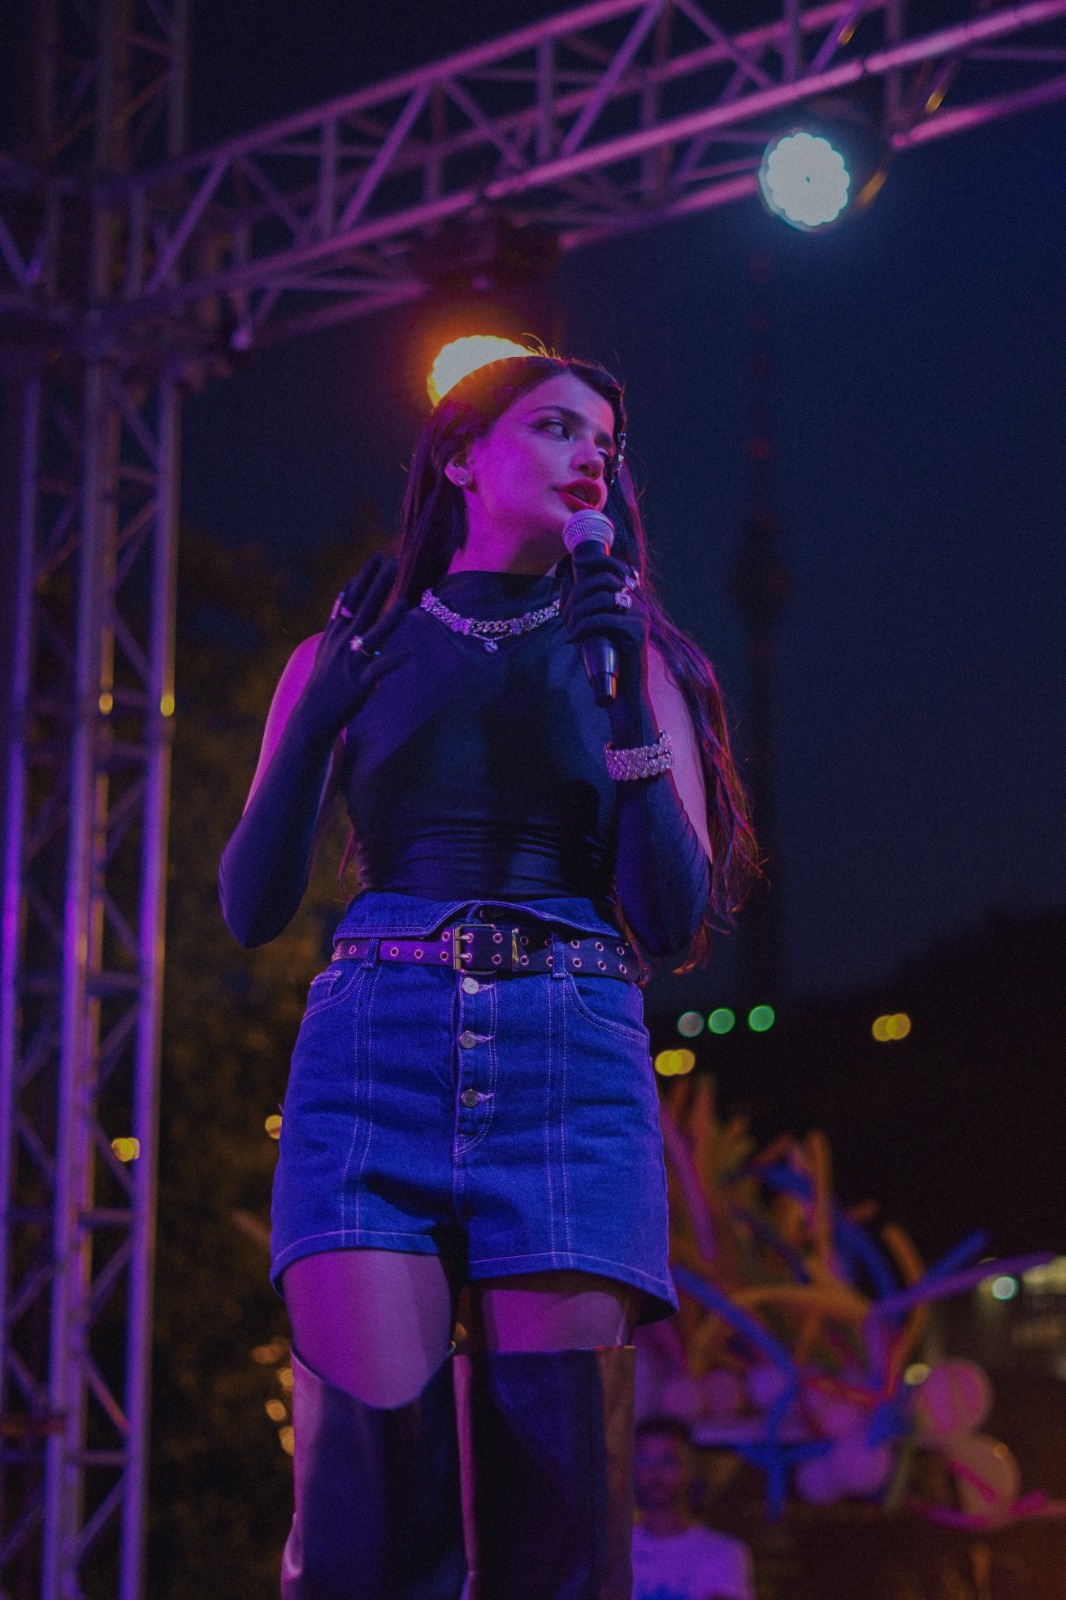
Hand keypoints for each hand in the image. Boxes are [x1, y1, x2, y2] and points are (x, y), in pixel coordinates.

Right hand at [295, 552, 407, 744]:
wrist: (313, 714)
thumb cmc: (325, 678)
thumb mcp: (328, 642)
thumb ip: (340, 615)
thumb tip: (348, 587)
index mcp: (338, 632)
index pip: (353, 598)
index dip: (366, 577)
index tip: (378, 556)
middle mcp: (344, 643)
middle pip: (365, 608)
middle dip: (380, 585)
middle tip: (393, 562)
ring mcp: (352, 662)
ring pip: (373, 636)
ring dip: (389, 619)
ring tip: (403, 602)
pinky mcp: (360, 683)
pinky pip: (379, 670)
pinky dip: (393, 662)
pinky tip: (407, 654)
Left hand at [561, 549, 648, 702]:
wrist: (624, 695)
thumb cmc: (607, 664)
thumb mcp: (592, 631)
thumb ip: (582, 608)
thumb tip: (566, 583)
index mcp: (633, 602)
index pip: (618, 569)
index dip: (599, 560)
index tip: (578, 562)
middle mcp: (639, 606)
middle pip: (603, 581)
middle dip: (578, 594)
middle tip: (565, 616)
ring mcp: (640, 618)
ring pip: (600, 598)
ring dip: (577, 612)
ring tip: (569, 630)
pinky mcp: (636, 632)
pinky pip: (601, 619)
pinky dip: (582, 627)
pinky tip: (573, 640)